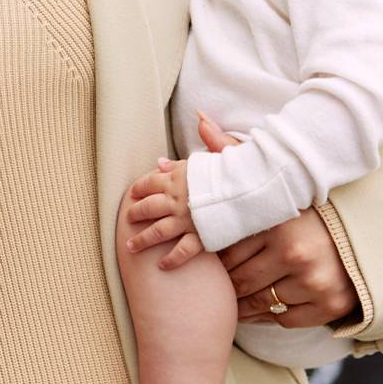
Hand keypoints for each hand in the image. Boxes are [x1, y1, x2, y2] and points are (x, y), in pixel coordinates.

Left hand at [123, 111, 229, 271]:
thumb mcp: (224, 150)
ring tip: (131, 247)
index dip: (141, 187)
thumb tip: (200, 117)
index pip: (152, 181)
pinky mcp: (200, 237)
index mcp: (181, 176)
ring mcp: (187, 220)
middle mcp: (179, 199)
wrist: (254, 191)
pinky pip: (182, 251)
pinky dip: (171, 259)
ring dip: (143, 239)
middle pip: (149, 206)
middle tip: (128, 217)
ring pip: (158, 231)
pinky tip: (161, 266)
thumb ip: (209, 138)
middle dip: (137, 212)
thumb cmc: (242, 170)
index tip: (133, 192)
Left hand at [195, 109, 358, 327]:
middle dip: (223, 278)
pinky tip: (262, 303)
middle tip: (218, 276)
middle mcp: (297, 253)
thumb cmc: (313, 206)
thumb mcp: (276, 177)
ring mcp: (313, 282)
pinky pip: (281, 317)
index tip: (209, 250)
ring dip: (240, 300)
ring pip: (256, 301)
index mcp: (281, 222)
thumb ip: (234, 152)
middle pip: (238, 277)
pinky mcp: (326, 306)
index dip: (214, 251)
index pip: (227, 246)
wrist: (371, 230)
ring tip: (235, 292)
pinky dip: (268, 313)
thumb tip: (200, 121)